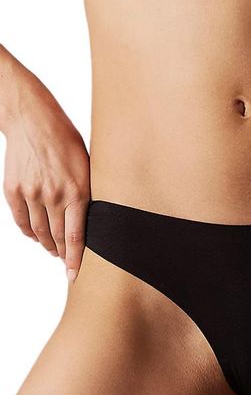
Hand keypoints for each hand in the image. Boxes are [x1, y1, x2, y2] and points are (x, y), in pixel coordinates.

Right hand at [1, 47, 89, 282]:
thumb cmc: (67, 140)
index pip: (76, 237)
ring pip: (38, 232)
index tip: (75, 275)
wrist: (32, 119)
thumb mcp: (89, 166)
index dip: (76, 259)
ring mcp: (31, 193)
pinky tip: (36, 236)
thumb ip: (88, 194)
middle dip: (63, 255)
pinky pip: (20, 220)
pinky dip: (28, 232)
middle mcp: (54, 196)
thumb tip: (92, 220)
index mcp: (78, 192)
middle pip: (57, 238)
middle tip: (67, 262)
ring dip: (47, 245)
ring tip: (53, 250)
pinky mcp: (13, 189)